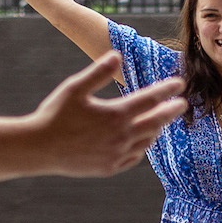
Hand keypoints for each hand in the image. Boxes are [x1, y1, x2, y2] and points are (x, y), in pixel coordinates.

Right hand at [30, 54, 186, 176]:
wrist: (39, 148)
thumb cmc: (54, 114)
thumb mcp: (74, 88)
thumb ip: (98, 72)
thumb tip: (117, 55)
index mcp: (115, 114)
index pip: (149, 99)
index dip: (166, 90)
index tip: (179, 83)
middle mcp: (120, 136)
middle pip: (155, 121)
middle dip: (171, 111)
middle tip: (183, 104)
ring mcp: (116, 155)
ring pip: (146, 141)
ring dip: (156, 129)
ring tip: (160, 121)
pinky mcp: (108, 167)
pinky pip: (134, 157)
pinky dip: (142, 148)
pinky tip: (141, 142)